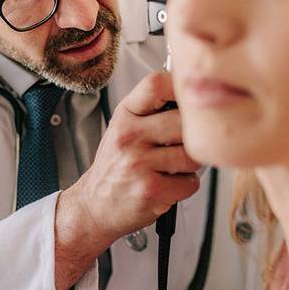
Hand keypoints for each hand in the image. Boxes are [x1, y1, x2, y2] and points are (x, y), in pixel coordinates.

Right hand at [64, 71, 201, 244]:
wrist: (95, 204)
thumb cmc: (116, 166)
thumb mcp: (124, 128)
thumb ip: (152, 110)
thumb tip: (193, 96)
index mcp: (125, 116)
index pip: (156, 84)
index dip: (180, 88)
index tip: (188, 101)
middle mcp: (129, 136)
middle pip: (185, 122)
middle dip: (190, 137)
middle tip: (177, 146)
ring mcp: (139, 163)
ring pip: (192, 154)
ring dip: (189, 165)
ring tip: (170, 168)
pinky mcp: (151, 189)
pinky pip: (191, 182)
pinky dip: (184, 186)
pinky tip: (167, 185)